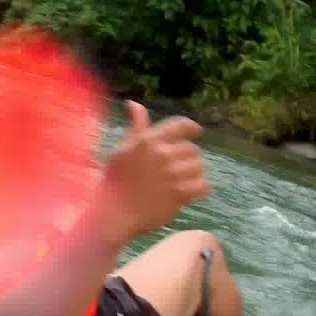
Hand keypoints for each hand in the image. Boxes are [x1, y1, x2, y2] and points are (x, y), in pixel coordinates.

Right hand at [99, 102, 208, 241]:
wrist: (112, 212)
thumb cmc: (114, 180)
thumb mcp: (122, 148)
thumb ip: (135, 126)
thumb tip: (133, 103)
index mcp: (148, 140)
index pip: (181, 125)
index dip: (191, 128)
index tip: (196, 132)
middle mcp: (162, 154)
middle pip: (192, 149)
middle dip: (186, 158)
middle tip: (175, 169)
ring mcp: (172, 174)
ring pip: (198, 167)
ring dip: (192, 174)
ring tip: (179, 181)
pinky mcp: (179, 194)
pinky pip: (203, 186)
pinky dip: (198, 189)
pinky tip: (186, 193)